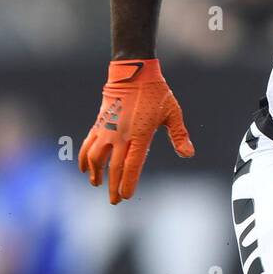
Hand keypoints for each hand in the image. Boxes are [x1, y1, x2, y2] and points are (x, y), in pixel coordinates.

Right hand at [78, 59, 193, 204]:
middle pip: (114, 166)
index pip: (131, 165)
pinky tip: (84, 168)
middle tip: (114, 201)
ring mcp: (107, 129)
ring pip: (95, 156)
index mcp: (139, 134)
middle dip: (113, 186)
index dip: (127, 182)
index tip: (125, 196)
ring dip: (95, 173)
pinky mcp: (99, 123)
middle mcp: (120, 134)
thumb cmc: (156, 92)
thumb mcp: (172, 112)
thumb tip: (188, 154)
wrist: (133, 71)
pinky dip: (84, 157)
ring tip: (97, 184)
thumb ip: (180, 135)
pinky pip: (87, 143)